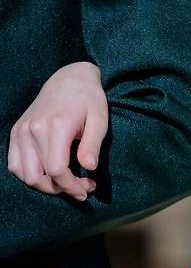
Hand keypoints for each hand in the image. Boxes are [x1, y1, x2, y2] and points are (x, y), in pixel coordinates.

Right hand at [8, 61, 107, 200]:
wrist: (69, 78)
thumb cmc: (88, 99)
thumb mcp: (99, 117)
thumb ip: (93, 143)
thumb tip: (89, 167)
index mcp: (56, 126)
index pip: (57, 170)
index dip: (71, 186)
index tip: (87, 188)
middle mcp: (33, 129)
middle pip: (38, 177)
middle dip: (60, 189)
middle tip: (80, 187)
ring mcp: (21, 131)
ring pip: (24, 174)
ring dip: (44, 185)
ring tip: (65, 182)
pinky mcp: (16, 131)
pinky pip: (14, 164)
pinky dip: (28, 174)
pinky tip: (47, 173)